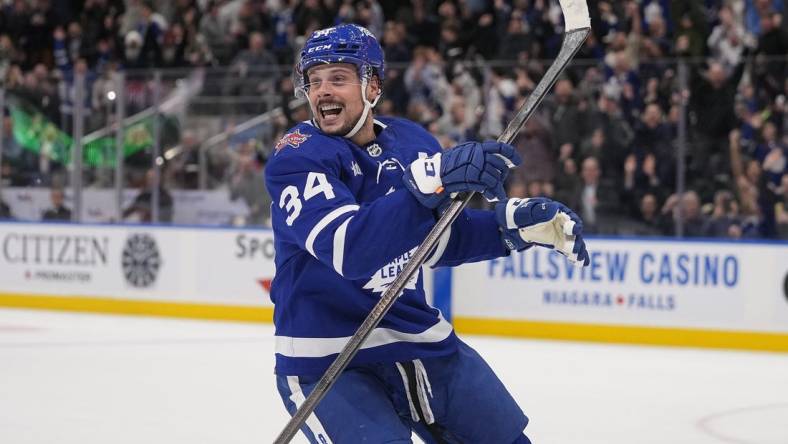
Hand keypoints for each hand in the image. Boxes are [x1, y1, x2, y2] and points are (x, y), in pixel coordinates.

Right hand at [404, 141, 521, 208]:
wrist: (430, 176)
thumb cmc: (446, 170)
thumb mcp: (462, 159)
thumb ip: (478, 160)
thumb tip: (498, 167)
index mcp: (473, 148)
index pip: (498, 147)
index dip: (510, 154)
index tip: (517, 162)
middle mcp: (475, 154)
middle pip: (498, 164)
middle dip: (501, 175)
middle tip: (498, 183)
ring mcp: (473, 165)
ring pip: (494, 176)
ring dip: (496, 187)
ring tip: (496, 194)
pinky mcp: (470, 177)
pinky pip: (487, 185)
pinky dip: (492, 192)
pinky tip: (492, 197)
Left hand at [495, 197, 589, 265]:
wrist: (508, 225)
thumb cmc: (516, 215)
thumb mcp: (524, 212)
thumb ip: (538, 212)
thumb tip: (554, 210)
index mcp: (553, 209)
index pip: (568, 216)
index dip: (572, 223)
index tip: (574, 230)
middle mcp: (559, 221)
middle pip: (572, 231)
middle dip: (575, 240)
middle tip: (574, 250)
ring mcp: (559, 232)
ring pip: (572, 241)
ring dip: (577, 250)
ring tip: (579, 260)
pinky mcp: (556, 242)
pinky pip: (566, 249)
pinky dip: (573, 256)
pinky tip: (579, 263)